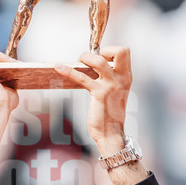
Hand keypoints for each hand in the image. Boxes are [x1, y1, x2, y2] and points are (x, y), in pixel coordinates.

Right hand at [0, 48, 18, 157]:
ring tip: (16, 62)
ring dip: (3, 57)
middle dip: (4, 59)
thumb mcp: (5, 88)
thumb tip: (17, 71)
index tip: (15, 65)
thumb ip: (7, 79)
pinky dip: (0, 56)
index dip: (1, 63)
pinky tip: (10, 62)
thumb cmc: (0, 105)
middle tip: (18, 62)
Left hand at [55, 47, 145, 184]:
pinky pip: (82, 77)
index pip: (124, 52)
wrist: (111, 135)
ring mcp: (111, 86)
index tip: (100, 58)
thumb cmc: (110, 116)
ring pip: (98, 60)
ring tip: (78, 62)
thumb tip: (93, 68)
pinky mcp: (99, 94)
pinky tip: (59, 67)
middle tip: (92, 60)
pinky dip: (68, 70)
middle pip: (120, 51)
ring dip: (85, 57)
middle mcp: (122, 79)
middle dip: (104, 49)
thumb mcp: (115, 94)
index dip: (110, 50)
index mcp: (126, 77)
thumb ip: (109, 80)